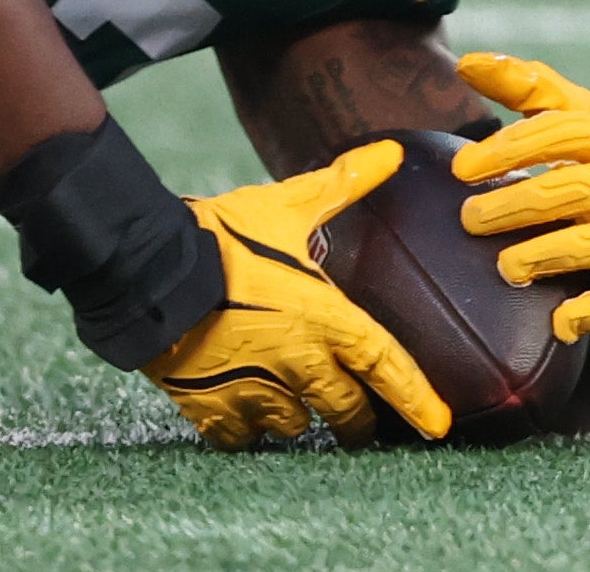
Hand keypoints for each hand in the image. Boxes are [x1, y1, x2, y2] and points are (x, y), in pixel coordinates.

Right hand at [145, 141, 452, 449]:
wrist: (151, 274)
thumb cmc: (223, 238)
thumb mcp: (289, 204)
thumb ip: (344, 183)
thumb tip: (391, 151)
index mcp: (326, 319)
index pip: (385, 365)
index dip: (416, 399)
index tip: (438, 427)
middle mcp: (298, 364)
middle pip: (345, 411)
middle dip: (356, 421)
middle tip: (359, 424)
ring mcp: (255, 392)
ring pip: (294, 426)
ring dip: (297, 415)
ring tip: (292, 400)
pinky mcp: (213, 409)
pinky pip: (241, 437)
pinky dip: (246, 429)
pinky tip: (244, 410)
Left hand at [446, 52, 589, 341]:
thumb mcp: (579, 114)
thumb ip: (526, 87)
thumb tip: (465, 62)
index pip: (562, 131)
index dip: (510, 148)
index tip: (462, 168)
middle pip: (576, 189)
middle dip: (519, 205)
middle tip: (470, 219)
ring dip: (551, 255)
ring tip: (506, 268)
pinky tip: (559, 321)